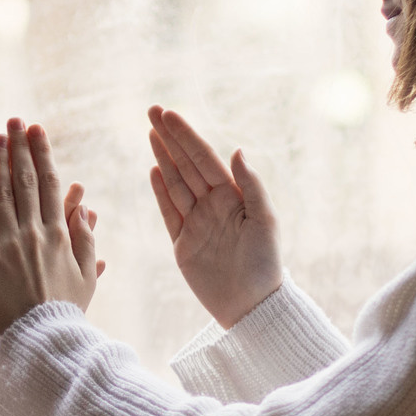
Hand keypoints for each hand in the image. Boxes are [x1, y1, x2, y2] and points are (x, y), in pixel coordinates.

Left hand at [0, 119, 102, 342]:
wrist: (34, 343)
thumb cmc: (63, 314)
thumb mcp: (86, 279)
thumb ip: (86, 242)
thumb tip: (85, 208)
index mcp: (60, 236)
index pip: (50, 185)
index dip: (43, 156)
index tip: (38, 132)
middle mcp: (34, 234)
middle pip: (25, 182)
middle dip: (21, 148)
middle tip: (16, 121)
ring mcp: (8, 244)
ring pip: (3, 193)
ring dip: (0, 161)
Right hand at [146, 106, 280, 327]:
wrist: (251, 305)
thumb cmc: (265, 263)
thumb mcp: (265, 221)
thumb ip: (251, 186)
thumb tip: (237, 150)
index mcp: (233, 196)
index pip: (204, 158)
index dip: (186, 135)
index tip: (169, 114)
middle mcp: (213, 204)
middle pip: (186, 164)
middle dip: (170, 138)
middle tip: (152, 111)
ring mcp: (196, 222)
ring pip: (175, 183)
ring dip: (162, 158)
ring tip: (150, 133)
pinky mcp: (183, 243)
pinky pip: (168, 212)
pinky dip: (160, 191)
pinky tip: (153, 170)